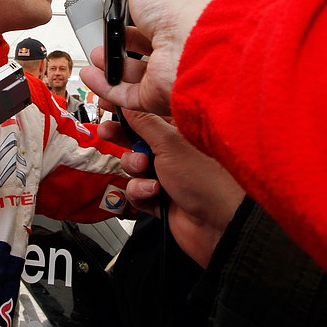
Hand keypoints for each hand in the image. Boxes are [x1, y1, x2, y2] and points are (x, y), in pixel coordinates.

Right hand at [78, 0, 226, 115]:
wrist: (201, 46)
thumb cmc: (186, 5)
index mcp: (183, 5)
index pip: (157, 6)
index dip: (135, 4)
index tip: (115, 1)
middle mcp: (179, 37)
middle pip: (145, 40)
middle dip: (120, 38)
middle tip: (102, 31)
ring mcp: (170, 66)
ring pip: (136, 70)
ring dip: (111, 62)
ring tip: (94, 54)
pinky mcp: (159, 92)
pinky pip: (129, 93)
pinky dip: (107, 86)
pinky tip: (91, 75)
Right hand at [99, 112, 243, 267]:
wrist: (220, 225)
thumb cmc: (207, 179)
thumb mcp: (170, 143)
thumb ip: (143, 122)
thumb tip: (127, 102)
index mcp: (181, 128)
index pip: (148, 111)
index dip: (126, 107)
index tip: (106, 102)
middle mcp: (174, 149)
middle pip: (136, 137)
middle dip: (121, 137)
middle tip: (108, 132)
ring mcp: (167, 173)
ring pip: (134, 165)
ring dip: (134, 167)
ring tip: (145, 169)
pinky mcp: (161, 196)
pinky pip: (137, 190)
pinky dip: (141, 191)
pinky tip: (154, 192)